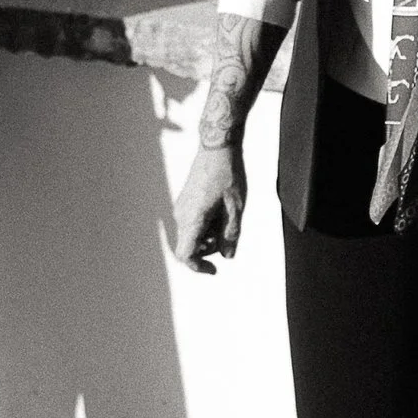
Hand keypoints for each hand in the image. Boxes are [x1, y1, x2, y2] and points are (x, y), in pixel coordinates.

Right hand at [170, 141, 245, 273]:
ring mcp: (181, 207)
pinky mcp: (185, 201)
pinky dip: (205, 226)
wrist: (216, 148)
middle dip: (209, 249)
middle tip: (229, 237)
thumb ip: (231, 234)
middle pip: (189, 246)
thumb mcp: (235, 208)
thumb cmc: (227, 175)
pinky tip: (221, 212)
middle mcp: (181, 215)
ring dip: (208, 236)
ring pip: (191, 234)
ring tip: (227, 219)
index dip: (198, 266)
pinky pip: (191, 222)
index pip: (186, 254)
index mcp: (192, 219)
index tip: (214, 270)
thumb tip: (227, 256)